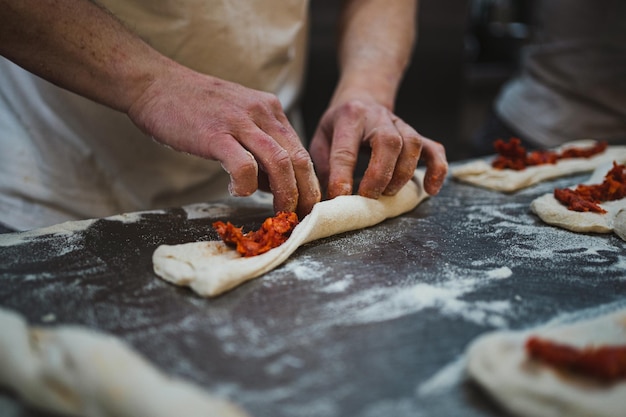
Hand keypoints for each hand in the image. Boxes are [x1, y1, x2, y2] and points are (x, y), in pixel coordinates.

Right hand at [127, 63, 320, 215]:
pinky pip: (244, 166)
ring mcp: (239, 122)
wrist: (155, 83)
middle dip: (305, 193)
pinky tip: (237, 192)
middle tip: (303, 217)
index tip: (307, 205)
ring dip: (285, 194)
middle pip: (299, 159)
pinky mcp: (215, 134)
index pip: (301, 150)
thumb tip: (274, 184)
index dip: (308, 182)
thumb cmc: (193, 107)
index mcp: (270, 110)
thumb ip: (258, 148)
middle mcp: (261, 113)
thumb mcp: (237, 120)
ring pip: (280, 163)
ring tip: (280, 214)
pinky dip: (246, 186)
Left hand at [309, 98, 447, 198]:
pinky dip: (436, 170)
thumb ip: (323, 167)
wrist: (362, 97)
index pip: (346, 149)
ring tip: (388, 193)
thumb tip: (327, 199)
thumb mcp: (321, 139)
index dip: (343, 175)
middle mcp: (378, 118)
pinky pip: (434, 150)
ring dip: (402, 174)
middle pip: (388, 142)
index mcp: (349, 117)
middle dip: (379, 174)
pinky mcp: (416, 134)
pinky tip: (430, 189)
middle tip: (368, 196)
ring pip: (413, 145)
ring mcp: (401, 125)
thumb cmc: (339, 125)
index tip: (339, 196)